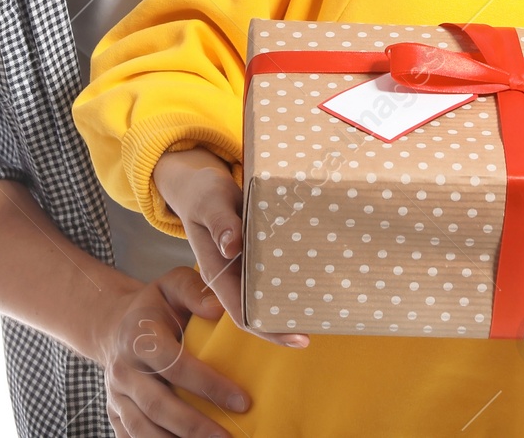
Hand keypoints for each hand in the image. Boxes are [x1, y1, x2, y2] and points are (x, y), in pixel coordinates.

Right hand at [97, 265, 248, 437]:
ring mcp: (116, 396)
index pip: (175, 365)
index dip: (208, 384)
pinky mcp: (114, 414)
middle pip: (157, 405)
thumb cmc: (156, 306)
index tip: (242, 401)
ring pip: (142, 428)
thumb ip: (194, 291)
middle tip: (228, 437)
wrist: (115, 325)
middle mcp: (123, 370)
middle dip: (194, 426)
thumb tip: (219, 308)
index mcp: (139, 337)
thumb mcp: (173, 285)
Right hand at [152, 146, 308, 347]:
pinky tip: (314, 275)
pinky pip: (273, 272)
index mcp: (217, 272)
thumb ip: (220, 222)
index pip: (243, 313)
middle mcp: (231, 276)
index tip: (299, 339)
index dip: (270, 330)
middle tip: (324, 322)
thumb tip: (231, 247)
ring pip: (269, 294)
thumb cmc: (202, 193)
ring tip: (326, 306)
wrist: (198, 185)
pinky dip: (291, 277)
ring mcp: (243, 266)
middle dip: (288, 323)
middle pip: (260, 311)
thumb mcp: (209, 202)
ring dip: (292, 302)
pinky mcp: (254, 254)